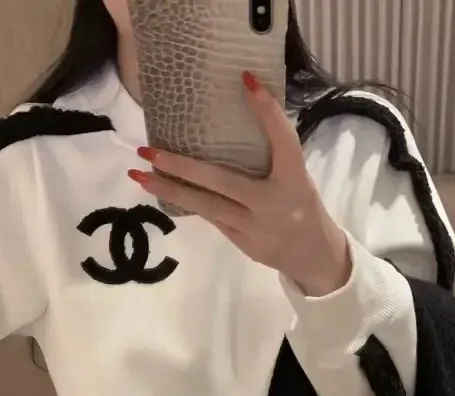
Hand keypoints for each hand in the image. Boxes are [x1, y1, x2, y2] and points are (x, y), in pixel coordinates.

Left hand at [129, 71, 351, 296]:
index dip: (266, 111)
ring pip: (207, 206)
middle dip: (182, 166)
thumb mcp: (297, 177)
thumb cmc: (303, 207)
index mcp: (294, 179)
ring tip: (139, 175)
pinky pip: (211, 218)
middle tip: (148, 149)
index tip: (246, 79)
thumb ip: (274, 153)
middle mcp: (272, 203)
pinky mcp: (243, 243)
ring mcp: (255, 227)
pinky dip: (187, 203)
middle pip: (222, 182)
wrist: (315, 257)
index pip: (282, 140)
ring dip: (170, 190)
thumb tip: (246, 108)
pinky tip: (162, 190)